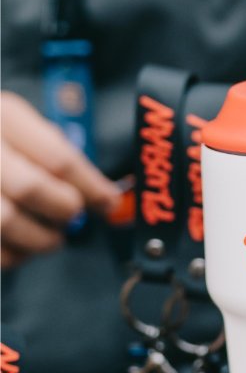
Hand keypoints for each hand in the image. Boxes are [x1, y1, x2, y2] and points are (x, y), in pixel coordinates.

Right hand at [0, 91, 120, 268]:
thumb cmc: (0, 139)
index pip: (57, 158)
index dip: (91, 187)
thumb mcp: (22, 127)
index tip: (108, 203)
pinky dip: (14, 255)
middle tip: (72, 215)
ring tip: (49, 237)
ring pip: (7, 222)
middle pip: (31, 188)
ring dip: (40, 238)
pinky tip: (20, 246)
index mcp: (4, 118)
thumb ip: (56, 154)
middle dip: (63, 209)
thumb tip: (101, 195)